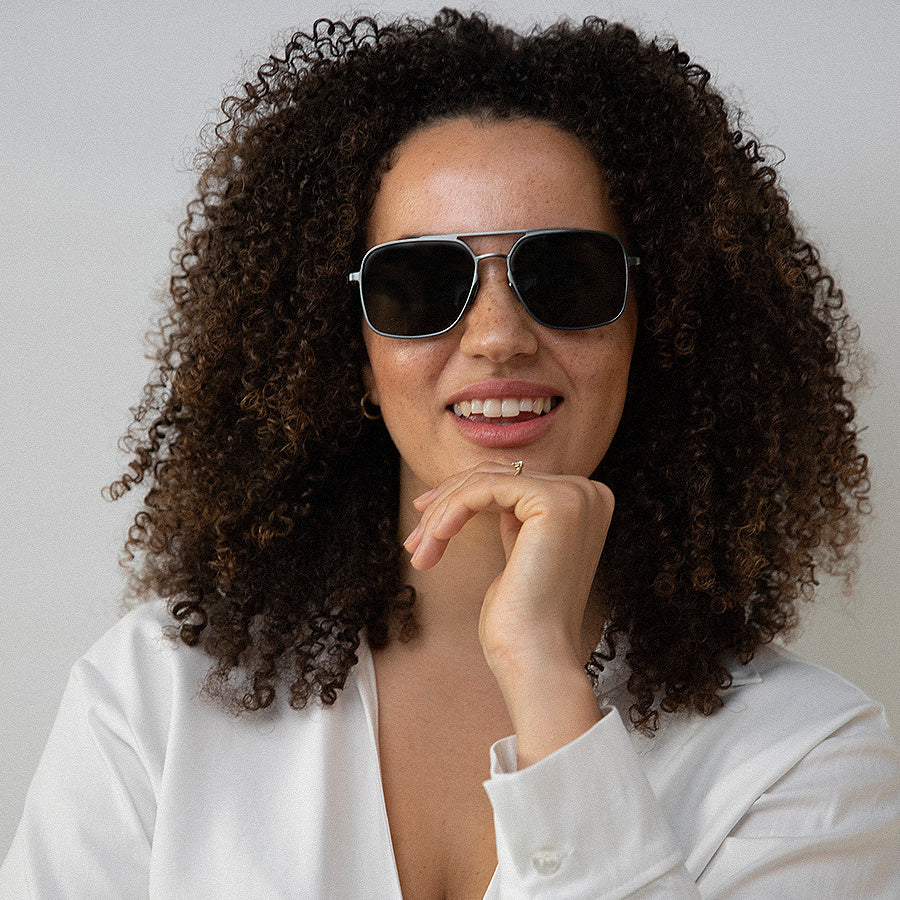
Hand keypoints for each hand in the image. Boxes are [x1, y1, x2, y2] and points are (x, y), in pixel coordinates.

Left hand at [403, 461, 613, 763]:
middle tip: (413, 540)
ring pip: (485, 480)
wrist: (537, 658)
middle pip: (497, 476)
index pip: (512, 480)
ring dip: (442, 514)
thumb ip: (516, 518)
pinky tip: (434, 540)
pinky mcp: (554, 501)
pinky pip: (484, 489)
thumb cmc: (522, 620)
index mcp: (586, 503)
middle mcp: (588, 492)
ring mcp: (575, 495)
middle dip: (446, 504)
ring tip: (417, 550)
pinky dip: (451, 511)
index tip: (425, 520)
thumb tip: (483, 488)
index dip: (462, 496)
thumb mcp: (520, 554)